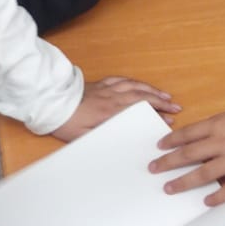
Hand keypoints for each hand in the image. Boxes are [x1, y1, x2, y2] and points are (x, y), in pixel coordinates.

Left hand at [51, 76, 181, 140]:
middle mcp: (111, 98)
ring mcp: (106, 89)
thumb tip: (119, 146)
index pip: (139, 110)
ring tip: (165, 95)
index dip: (156, 114)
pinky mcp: (98, 84)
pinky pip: (120, 79)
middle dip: (161, 101)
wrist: (49, 101)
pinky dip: (133, 81)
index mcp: (109, 112)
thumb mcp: (82, 138)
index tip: (169, 120)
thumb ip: (102, 139)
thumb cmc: (64, 122)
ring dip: (151, 90)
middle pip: (142, 96)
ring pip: (134, 86)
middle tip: (175, 107)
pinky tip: (138, 84)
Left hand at [149, 102, 224, 203]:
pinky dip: (215, 197)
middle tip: (153, 169)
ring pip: (203, 174)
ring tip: (168, 188)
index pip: (188, 133)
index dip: (171, 141)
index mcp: (221, 124)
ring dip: (183, 182)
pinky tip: (204, 202)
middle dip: (168, 162)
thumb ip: (218, 125)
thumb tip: (198, 136)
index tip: (158, 147)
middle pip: (189, 154)